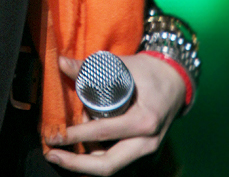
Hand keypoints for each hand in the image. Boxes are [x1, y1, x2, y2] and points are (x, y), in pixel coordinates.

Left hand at [45, 52, 184, 173]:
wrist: (176, 80)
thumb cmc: (151, 71)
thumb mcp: (122, 65)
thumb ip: (90, 67)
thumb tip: (62, 62)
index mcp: (144, 120)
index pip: (104, 132)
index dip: (76, 135)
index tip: (56, 135)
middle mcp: (147, 141)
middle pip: (107, 165)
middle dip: (76, 163)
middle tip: (52, 154)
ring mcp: (146, 149)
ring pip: (111, 165)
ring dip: (85, 159)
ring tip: (66, 142)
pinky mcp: (142, 150)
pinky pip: (116, 159)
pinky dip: (97, 152)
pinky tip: (83, 140)